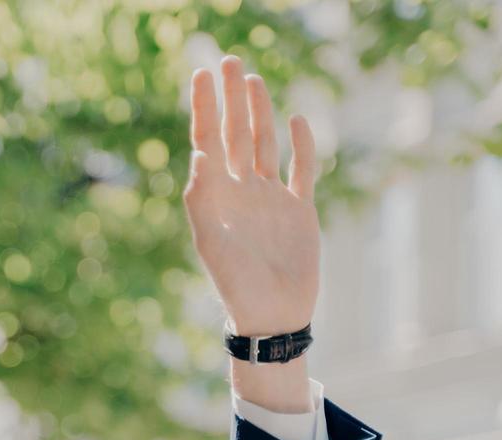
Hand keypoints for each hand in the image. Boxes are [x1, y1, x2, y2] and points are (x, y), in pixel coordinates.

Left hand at [184, 55, 319, 338]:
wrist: (273, 316)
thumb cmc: (236, 284)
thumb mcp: (211, 241)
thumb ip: (202, 198)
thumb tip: (199, 153)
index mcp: (216, 197)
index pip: (208, 141)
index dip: (203, 108)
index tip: (200, 74)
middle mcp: (242, 192)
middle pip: (235, 134)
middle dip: (231, 99)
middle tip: (228, 60)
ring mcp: (271, 199)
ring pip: (265, 144)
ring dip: (259, 112)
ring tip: (253, 80)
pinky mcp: (300, 210)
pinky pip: (301, 170)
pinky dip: (302, 145)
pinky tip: (296, 119)